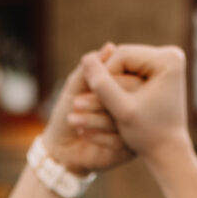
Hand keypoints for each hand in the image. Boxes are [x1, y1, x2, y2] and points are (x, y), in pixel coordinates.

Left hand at [39, 49, 133, 179]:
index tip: (85, 84)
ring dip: (95, 118)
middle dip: (100, 100)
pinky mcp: (129, 149)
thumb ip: (93, 68)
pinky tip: (81, 133)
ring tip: (73, 119)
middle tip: (76, 103)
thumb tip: (111, 47)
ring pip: (124, 121)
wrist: (62, 150)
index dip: (108, 79)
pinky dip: (99, 136)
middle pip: (130, 99)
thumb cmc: (67, 114)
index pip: (128, 78)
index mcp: (123, 90)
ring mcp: (134, 130)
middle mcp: (133, 109)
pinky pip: (121, 141)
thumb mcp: (76, 88)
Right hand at [73, 43, 190, 159]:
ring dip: (109, 79)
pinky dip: (118, 82)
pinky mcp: (160, 70)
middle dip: (105, 75)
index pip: (122, 55)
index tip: (94, 95)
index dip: (104, 73)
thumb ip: (103, 86)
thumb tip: (86, 58)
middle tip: (91, 95)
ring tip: (95, 96)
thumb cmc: (147, 135)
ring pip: (124, 63)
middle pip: (124, 56)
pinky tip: (108, 96)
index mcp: (168, 60)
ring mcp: (166, 61)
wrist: (167, 150)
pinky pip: (131, 70)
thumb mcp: (122, 111)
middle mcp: (171, 55)